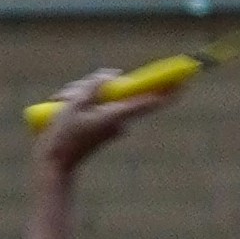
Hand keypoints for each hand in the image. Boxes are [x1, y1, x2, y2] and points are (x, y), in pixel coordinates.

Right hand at [31, 67, 168, 175]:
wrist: (55, 164)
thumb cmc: (64, 136)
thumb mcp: (74, 103)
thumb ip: (94, 85)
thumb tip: (113, 74)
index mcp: (116, 115)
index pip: (149, 101)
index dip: (166, 90)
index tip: (184, 82)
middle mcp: (119, 119)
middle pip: (117, 89)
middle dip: (91, 86)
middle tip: (67, 98)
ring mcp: (111, 123)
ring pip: (101, 94)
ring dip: (80, 94)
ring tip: (61, 105)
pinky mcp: (102, 125)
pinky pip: (95, 103)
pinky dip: (80, 102)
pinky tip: (62, 107)